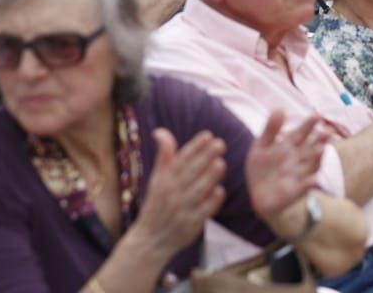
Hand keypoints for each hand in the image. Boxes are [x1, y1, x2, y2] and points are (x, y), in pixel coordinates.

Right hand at [131, 129, 226, 259]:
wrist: (151, 240)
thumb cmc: (157, 204)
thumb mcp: (157, 180)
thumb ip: (164, 157)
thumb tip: (160, 131)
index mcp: (163, 181)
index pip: (180, 160)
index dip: (194, 147)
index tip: (208, 135)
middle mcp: (171, 194)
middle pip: (190, 173)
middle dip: (205, 157)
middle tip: (220, 143)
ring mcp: (181, 210)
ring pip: (197, 191)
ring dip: (209, 177)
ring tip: (221, 163)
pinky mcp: (190, 226)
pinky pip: (202, 213)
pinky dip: (211, 202)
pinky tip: (220, 191)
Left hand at [247, 112, 329, 225]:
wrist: (259, 196)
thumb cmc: (262, 169)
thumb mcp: (261, 146)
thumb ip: (270, 129)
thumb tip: (279, 107)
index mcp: (289, 146)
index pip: (301, 132)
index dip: (309, 124)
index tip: (318, 114)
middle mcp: (297, 158)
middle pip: (311, 146)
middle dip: (320, 139)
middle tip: (327, 131)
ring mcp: (298, 174)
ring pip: (311, 164)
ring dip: (316, 158)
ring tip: (321, 150)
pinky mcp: (295, 190)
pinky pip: (304, 186)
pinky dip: (309, 183)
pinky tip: (313, 180)